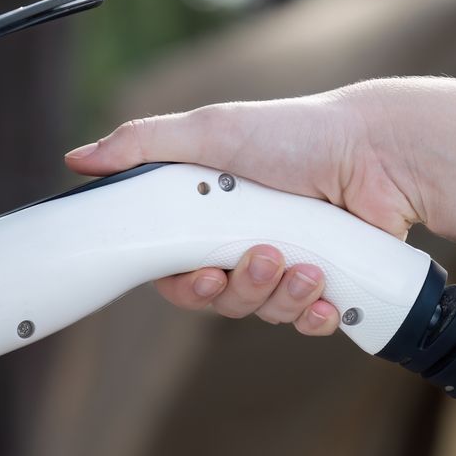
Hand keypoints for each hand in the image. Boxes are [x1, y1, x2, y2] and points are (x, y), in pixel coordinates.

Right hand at [63, 81, 430, 335]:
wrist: (377, 152)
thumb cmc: (295, 134)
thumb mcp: (209, 131)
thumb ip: (141, 146)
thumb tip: (78, 160)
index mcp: (213, 217)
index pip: (179, 274)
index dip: (186, 287)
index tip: (202, 278)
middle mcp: (247, 242)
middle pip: (224, 301)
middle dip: (243, 288)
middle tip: (268, 255)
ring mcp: (290, 265)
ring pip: (267, 313)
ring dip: (284, 296)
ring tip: (309, 264)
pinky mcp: (331, 284)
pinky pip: (309, 323)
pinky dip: (316, 314)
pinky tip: (327, 295)